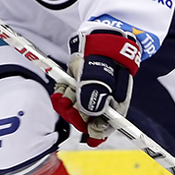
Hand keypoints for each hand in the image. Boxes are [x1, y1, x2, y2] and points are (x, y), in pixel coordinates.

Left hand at [50, 29, 141, 146]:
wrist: (98, 41)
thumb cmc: (106, 60)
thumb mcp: (102, 80)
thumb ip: (94, 99)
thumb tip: (89, 118)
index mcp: (114, 105)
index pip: (106, 126)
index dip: (97, 133)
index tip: (90, 133)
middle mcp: (100, 102)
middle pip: (86, 119)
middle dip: (77, 114)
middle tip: (73, 104)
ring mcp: (86, 95)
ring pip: (73, 109)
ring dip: (67, 102)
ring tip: (68, 92)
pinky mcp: (75, 87)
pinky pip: (64, 97)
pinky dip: (61, 94)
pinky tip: (62, 89)